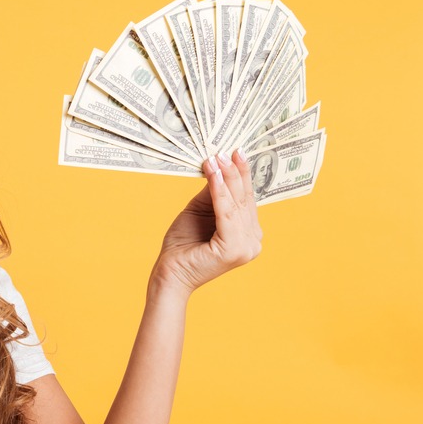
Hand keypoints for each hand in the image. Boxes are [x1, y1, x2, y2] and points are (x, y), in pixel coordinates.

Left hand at [152, 149, 262, 296]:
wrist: (169, 273)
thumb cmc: (182, 244)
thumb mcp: (199, 211)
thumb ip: (212, 193)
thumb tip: (219, 166)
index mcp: (248, 233)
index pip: (246, 199)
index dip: (241, 175)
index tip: (235, 152)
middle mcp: (252, 241)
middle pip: (244, 199)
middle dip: (235, 172)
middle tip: (228, 150)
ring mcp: (246, 247)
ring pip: (237, 204)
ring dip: (227, 178)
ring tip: (217, 158)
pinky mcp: (234, 249)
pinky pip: (226, 213)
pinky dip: (220, 192)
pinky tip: (214, 175)